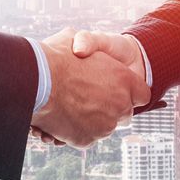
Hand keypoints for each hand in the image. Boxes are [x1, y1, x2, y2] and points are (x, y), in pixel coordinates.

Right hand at [30, 28, 150, 148]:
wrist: (37, 80)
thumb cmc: (57, 55)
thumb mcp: (76, 39)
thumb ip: (91, 48)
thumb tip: (85, 50)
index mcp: (125, 80)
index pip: (141, 94)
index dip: (131, 91)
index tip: (118, 89)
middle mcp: (120, 105)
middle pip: (124, 113)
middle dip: (111, 107)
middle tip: (90, 96)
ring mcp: (105, 126)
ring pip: (104, 127)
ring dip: (92, 118)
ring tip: (70, 104)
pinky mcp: (87, 140)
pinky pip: (86, 137)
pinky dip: (75, 130)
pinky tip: (60, 117)